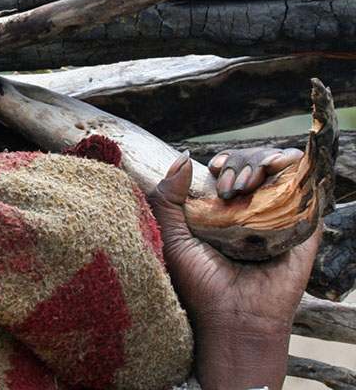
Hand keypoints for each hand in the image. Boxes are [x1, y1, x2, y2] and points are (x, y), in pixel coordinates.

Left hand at [149, 153, 319, 389]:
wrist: (233, 318)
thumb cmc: (198, 283)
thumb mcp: (170, 236)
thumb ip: (166, 197)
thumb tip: (183, 158)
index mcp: (222, 211)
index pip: (229, 169)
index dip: (225, 161)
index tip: (216, 168)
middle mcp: (251, 212)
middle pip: (254, 166)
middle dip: (243, 162)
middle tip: (232, 184)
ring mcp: (279, 219)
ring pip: (280, 172)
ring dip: (265, 163)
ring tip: (248, 183)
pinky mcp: (303, 230)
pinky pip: (310, 193)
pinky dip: (299, 172)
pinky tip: (284, 168)